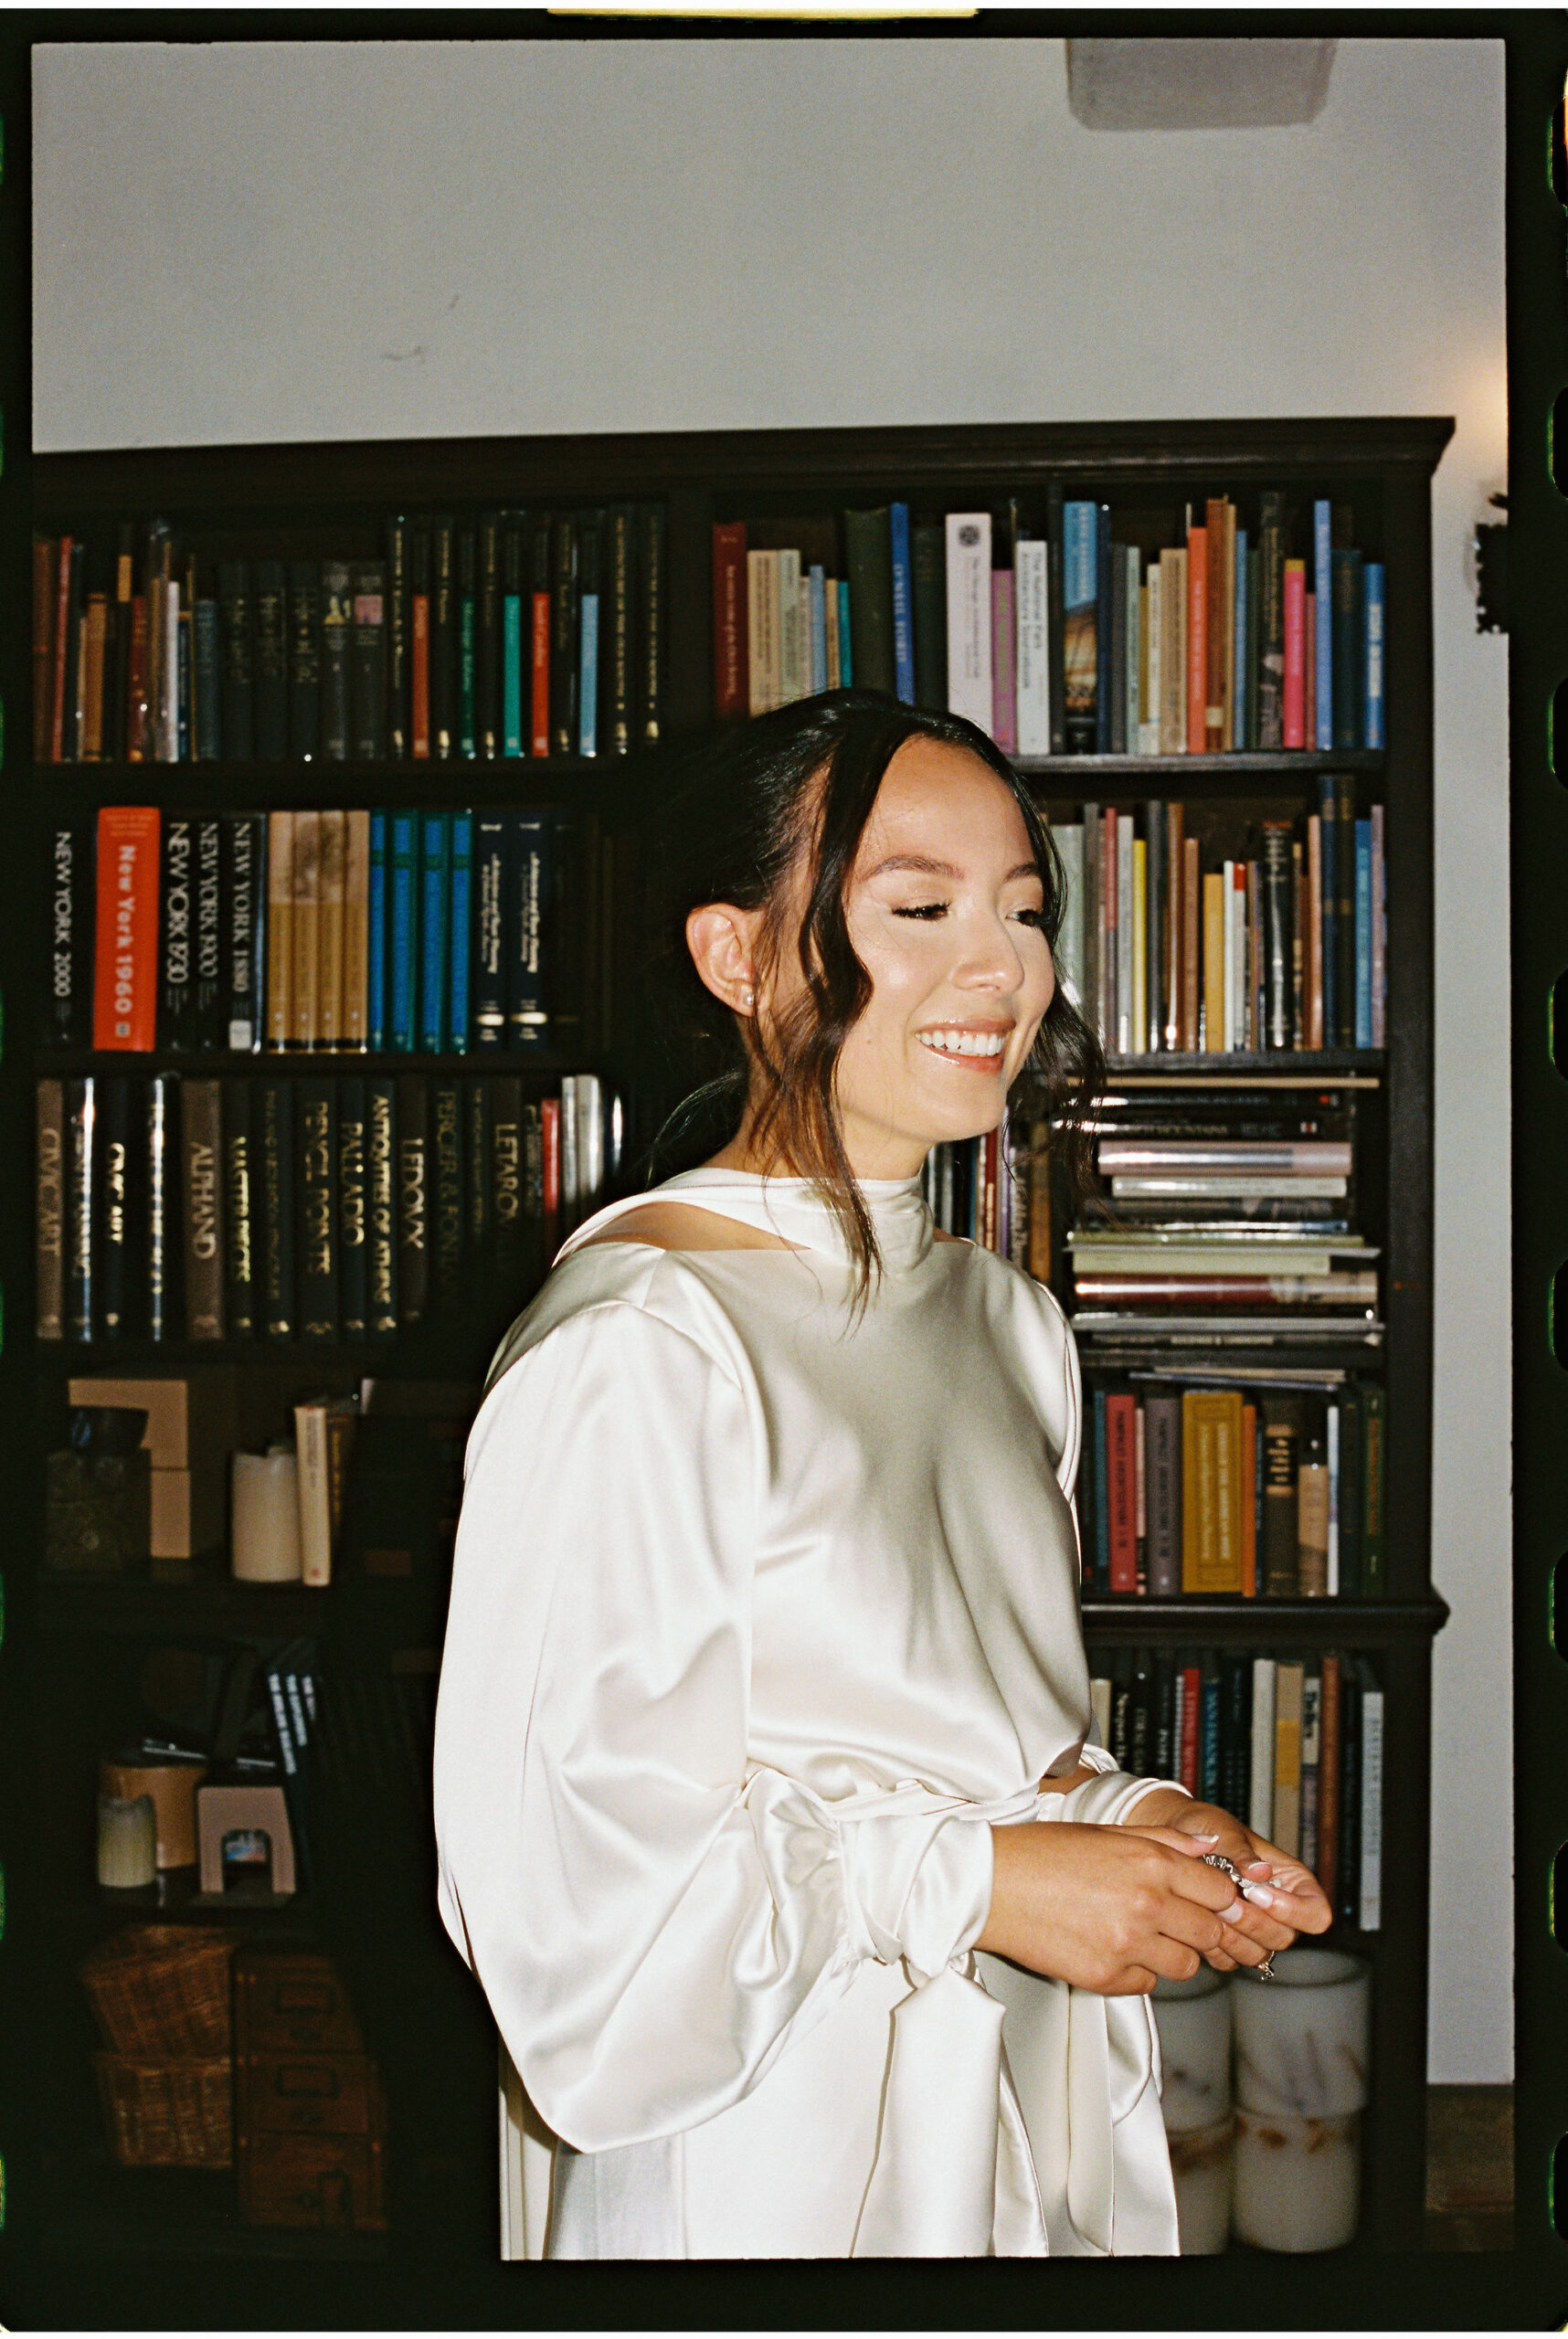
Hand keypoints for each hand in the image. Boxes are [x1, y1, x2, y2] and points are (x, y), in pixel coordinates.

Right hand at [978, 1819, 1254, 1994]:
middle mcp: (1146, 1903)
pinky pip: (1146, 1983)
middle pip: (1211, 1932)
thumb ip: (1165, 1842)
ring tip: (1141, 1935)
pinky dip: (1137, 1971)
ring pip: (1185, 1965)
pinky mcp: (1105, 1977)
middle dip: (1204, 1930)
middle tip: (1181, 1923)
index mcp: (1150, 1862)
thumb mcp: (1106, 1831)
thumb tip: (1208, 1849)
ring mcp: (1127, 1944)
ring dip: (1172, 1953)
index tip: (1213, 1902)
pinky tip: (1110, 1948)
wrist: (988, 1885)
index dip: (1222, 1899)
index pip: (1221, 1891)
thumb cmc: (1042, 1852)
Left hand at [1120, 1790, 1333, 1973]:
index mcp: (1293, 1882)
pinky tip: (1197, 1923)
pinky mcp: (1228, 1943)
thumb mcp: (1224, 1832)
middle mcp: (1280, 1911)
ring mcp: (1254, 1931)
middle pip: (1285, 1937)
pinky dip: (1214, 1948)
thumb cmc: (1205, 1827)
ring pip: (1258, 1955)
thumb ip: (1241, 1854)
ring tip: (1211, 1911)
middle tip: (1226, 1904)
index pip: (1316, 1914)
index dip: (1294, 1911)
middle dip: (1255, 1923)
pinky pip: (1229, 1961)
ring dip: (1234, 1939)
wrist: (1173, 1837)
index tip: (1258, 1894)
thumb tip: (1261, 1872)